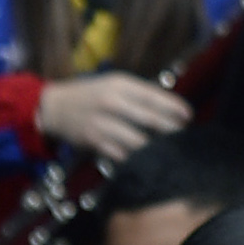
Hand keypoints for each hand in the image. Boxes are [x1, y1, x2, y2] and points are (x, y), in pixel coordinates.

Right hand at [34, 72, 188, 159]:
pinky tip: (146, 160)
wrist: (54, 108)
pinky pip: (122, 155)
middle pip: (151, 119)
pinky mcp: (94, 142)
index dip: (174, 107)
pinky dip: (135, 158)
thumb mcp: (114, 84)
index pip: (154, 96)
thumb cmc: (91, 94)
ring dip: (156, 148)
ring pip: (138, 141)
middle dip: (171, 130)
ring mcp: (102, 123)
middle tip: (182, 137)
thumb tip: (171, 106)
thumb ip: (139, 94)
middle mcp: (112, 103)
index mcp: (120, 85)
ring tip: (168, 151)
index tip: (189, 116)